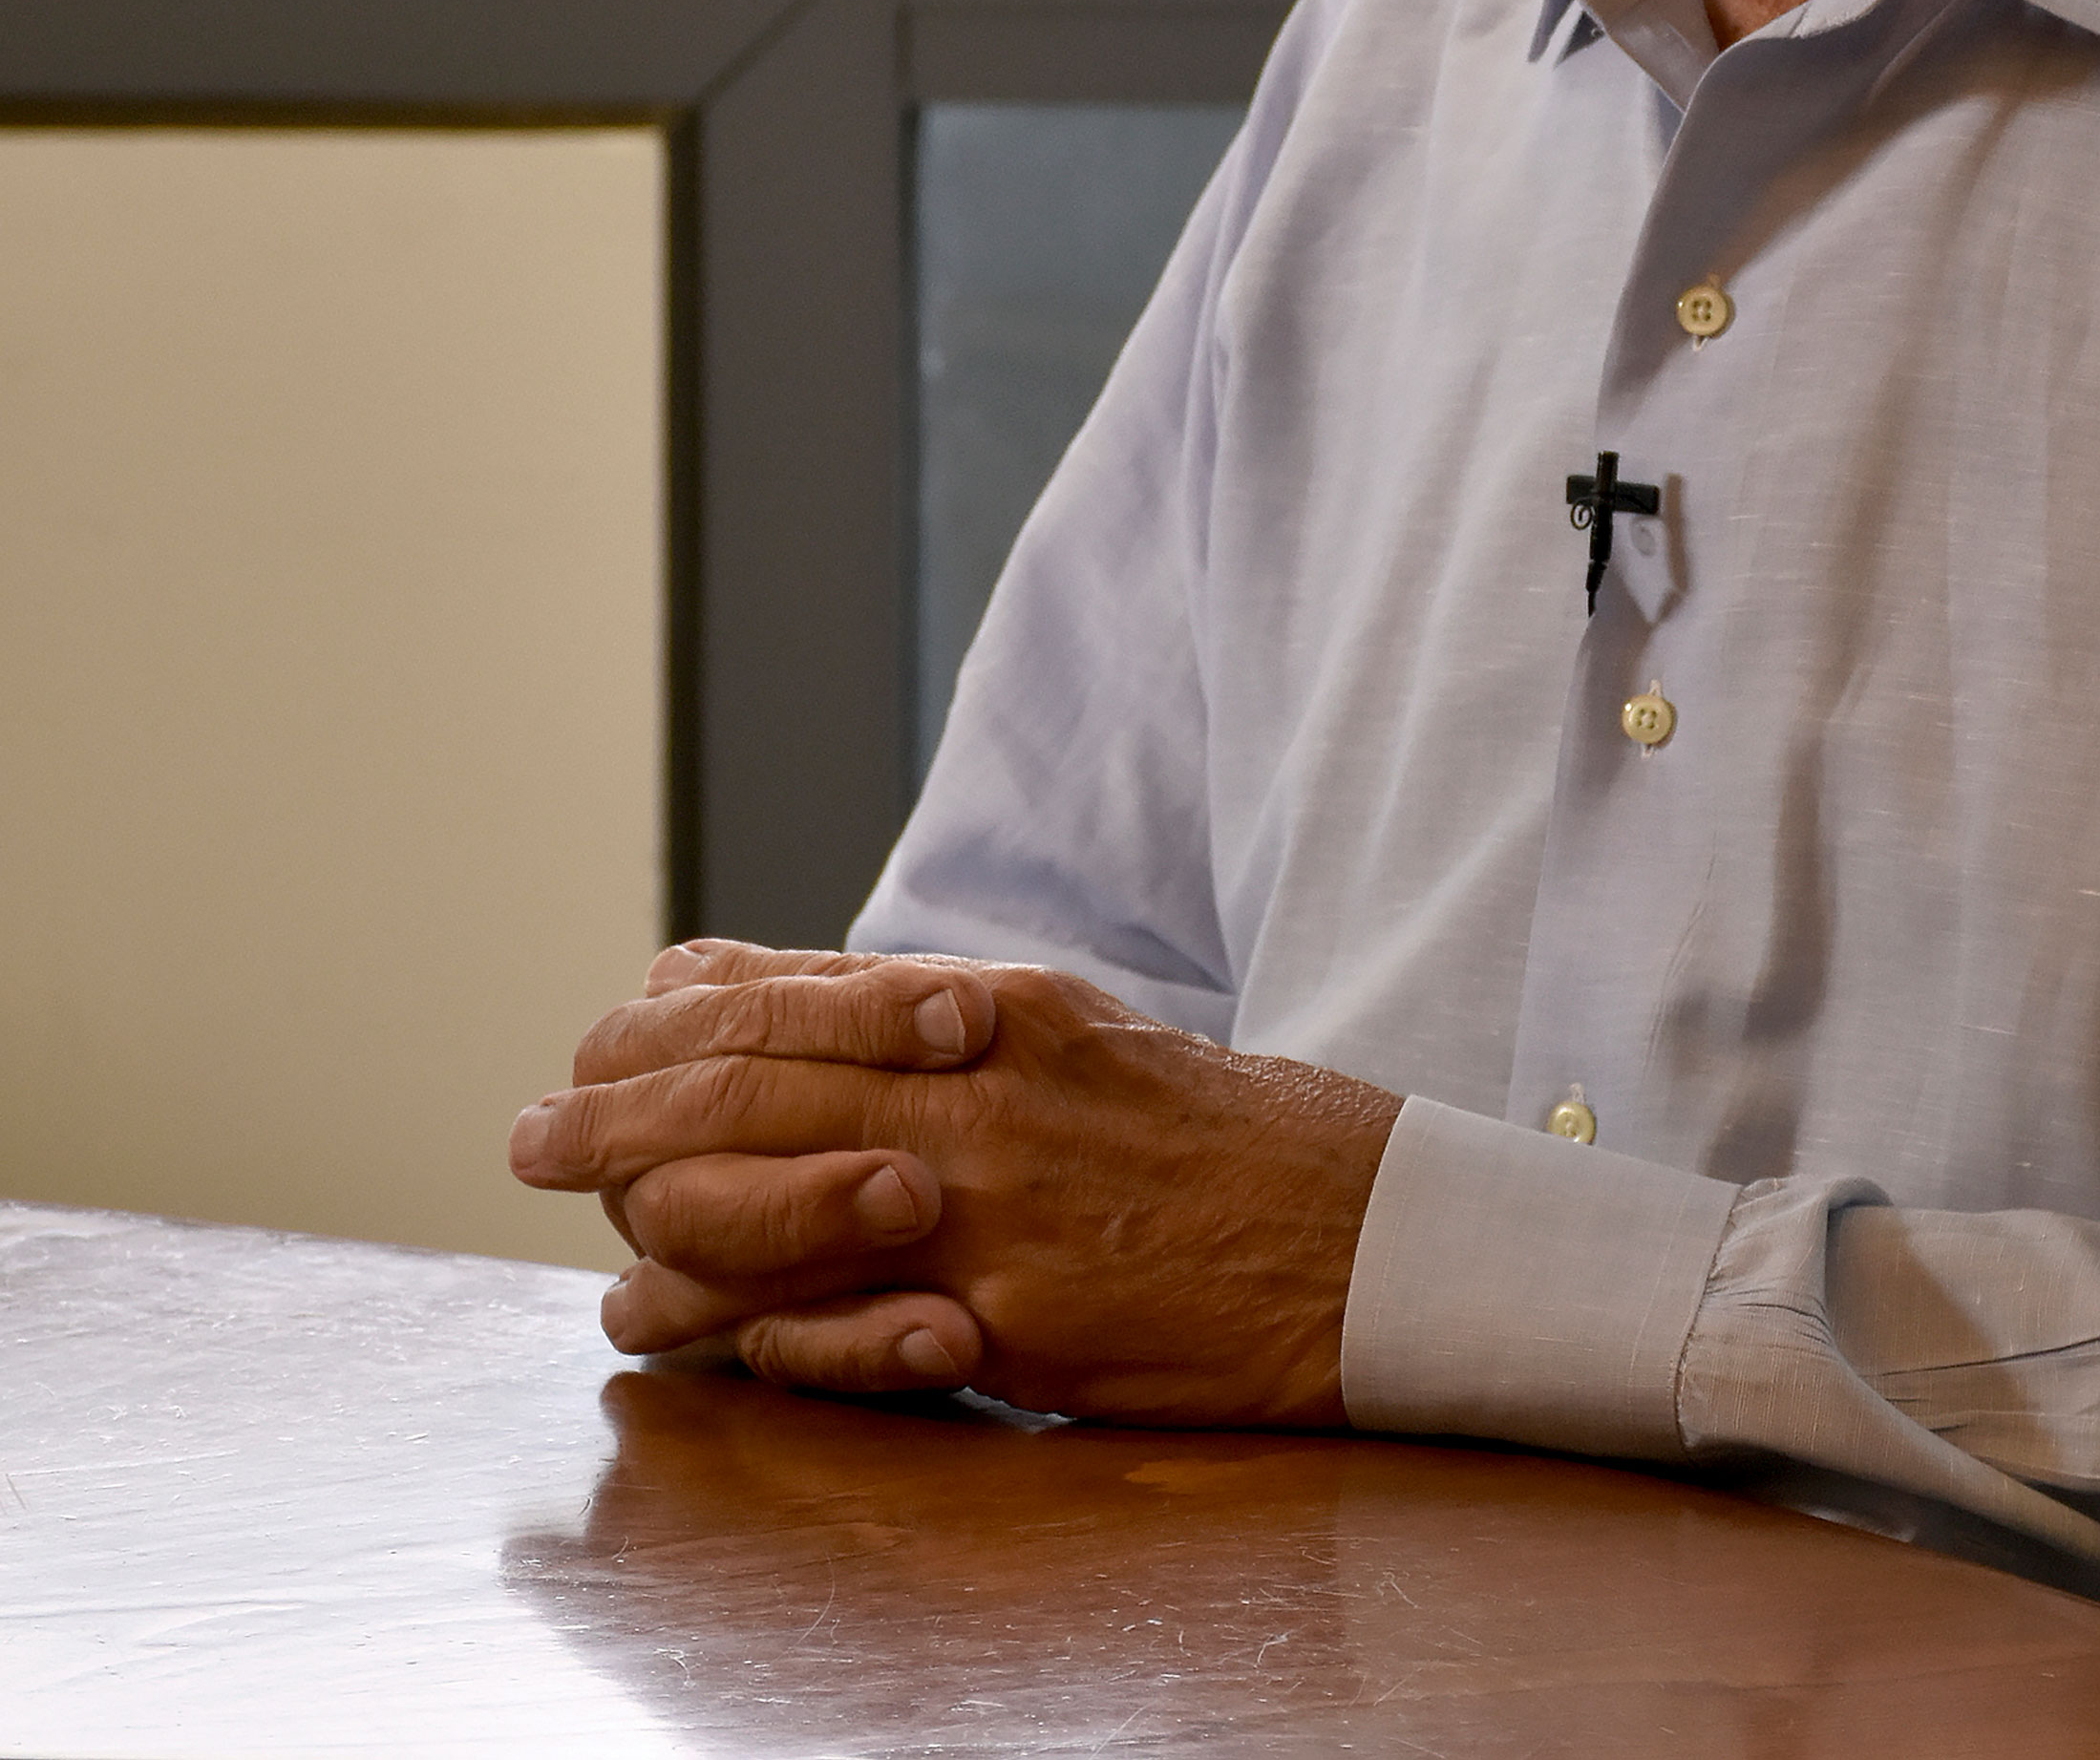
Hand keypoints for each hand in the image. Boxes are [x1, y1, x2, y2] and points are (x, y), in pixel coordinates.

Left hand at [510, 939, 1399, 1420]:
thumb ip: (923, 1014)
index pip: (787, 998)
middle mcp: (981, 1093)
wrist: (1354, 1231)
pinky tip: (694, 1334)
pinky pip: (847, 1330)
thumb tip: (767, 984)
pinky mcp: (1018, 1325)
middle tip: (527, 1135)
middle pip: (751, 1093)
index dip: (668, 1024)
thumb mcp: (1067, 1032)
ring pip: (773, 1208)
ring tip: (600, 1249)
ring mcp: (995, 1211)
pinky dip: (751, 1332)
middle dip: (618, 1115)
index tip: (592, 1042)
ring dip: (662, 1233)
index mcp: (991, 1010)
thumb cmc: (1206, 1133)